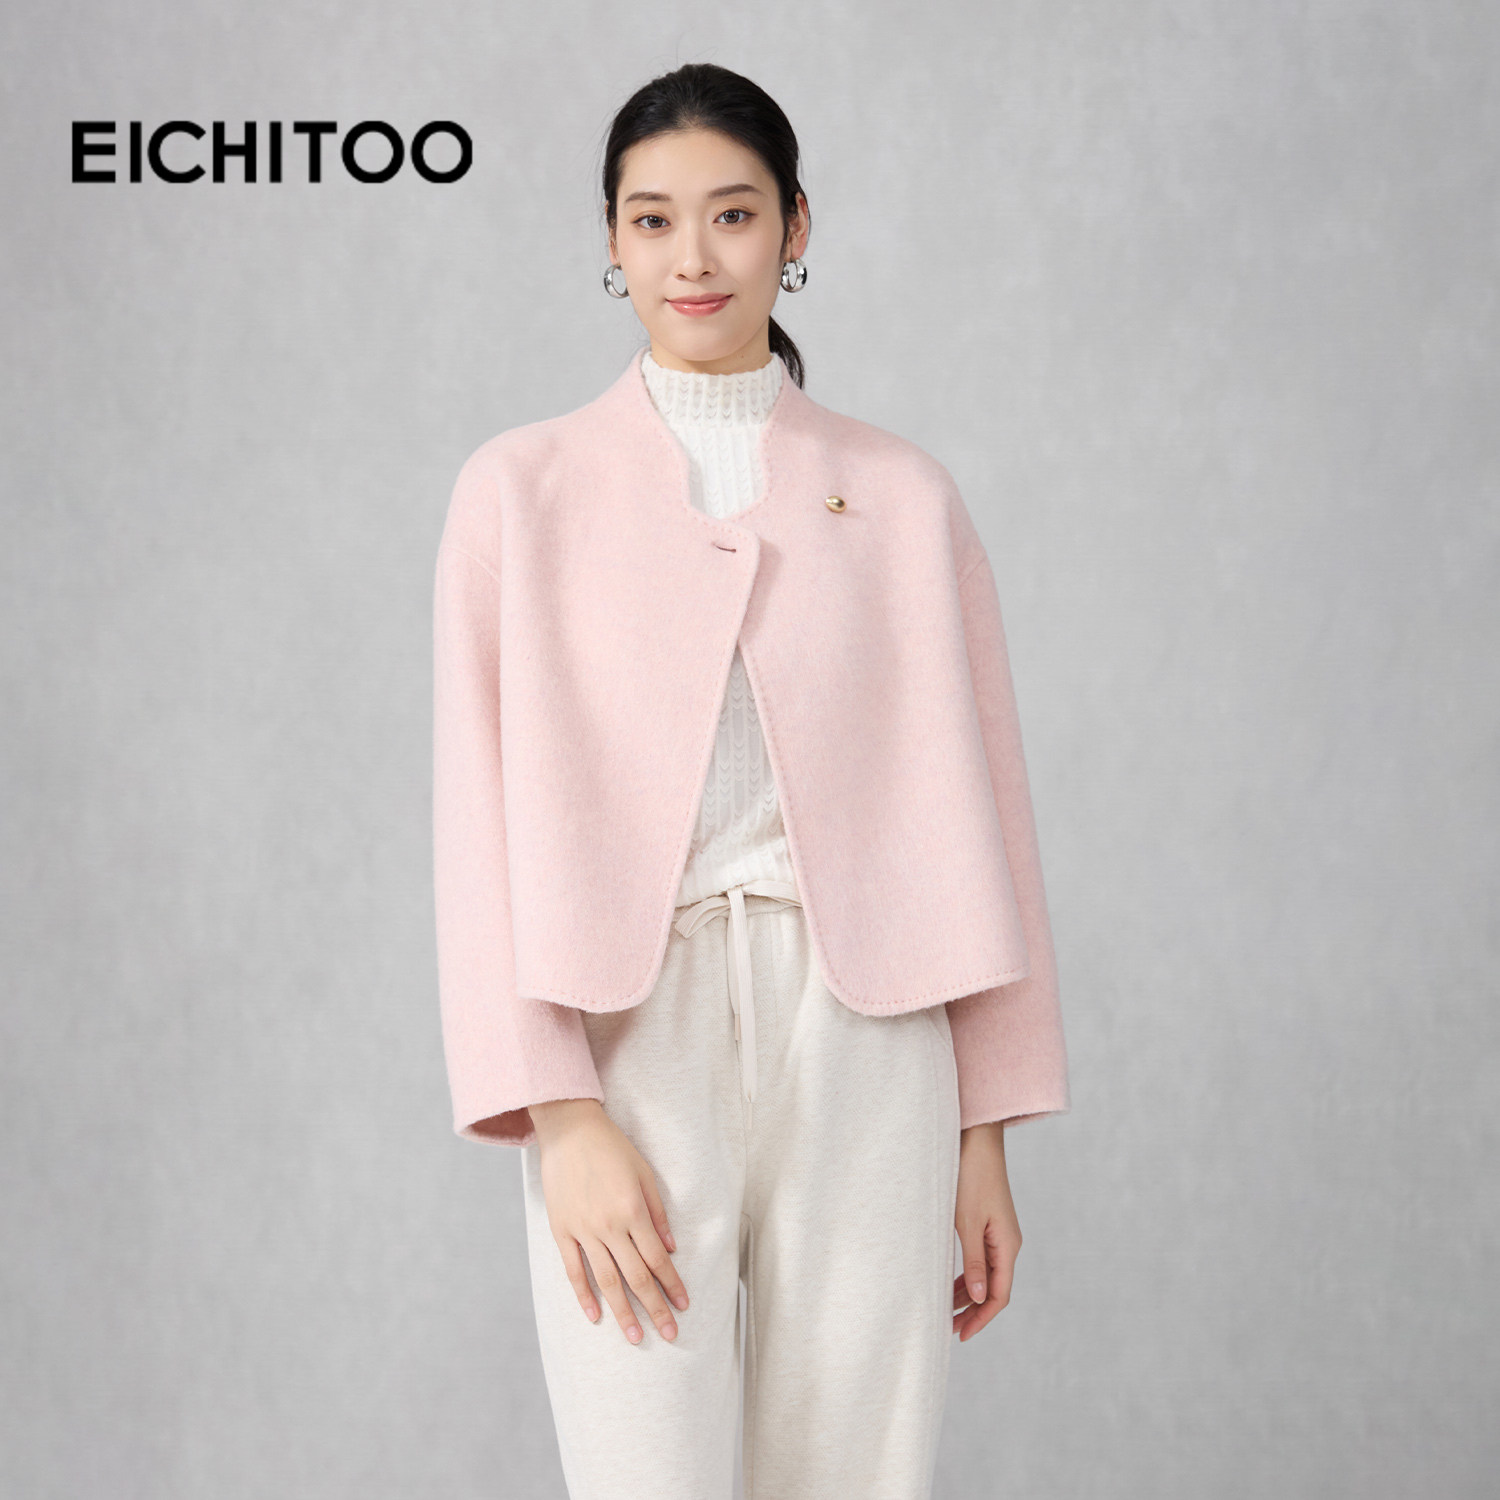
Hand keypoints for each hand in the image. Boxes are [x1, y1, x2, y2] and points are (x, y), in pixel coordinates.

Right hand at [528, 1098, 690, 1345]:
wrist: (569, 1129)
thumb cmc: (612, 1148)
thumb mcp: (644, 1173)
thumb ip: (658, 1213)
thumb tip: (671, 1250)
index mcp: (633, 1211)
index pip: (657, 1259)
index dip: (672, 1284)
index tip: (684, 1306)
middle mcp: (609, 1226)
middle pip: (635, 1277)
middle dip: (654, 1308)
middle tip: (669, 1334)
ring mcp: (583, 1230)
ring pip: (607, 1280)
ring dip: (623, 1311)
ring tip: (635, 1337)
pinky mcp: (562, 1230)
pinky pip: (574, 1270)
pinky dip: (584, 1295)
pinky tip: (595, 1316)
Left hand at [951, 1120, 1020, 1341]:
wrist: (978, 1140)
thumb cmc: (971, 1177)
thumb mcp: (967, 1222)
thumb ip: (972, 1260)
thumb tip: (978, 1296)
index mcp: (1008, 1246)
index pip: (999, 1295)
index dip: (981, 1319)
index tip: (961, 1335)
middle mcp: (1008, 1243)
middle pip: (993, 1288)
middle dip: (972, 1311)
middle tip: (948, 1329)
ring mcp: (999, 1233)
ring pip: (985, 1274)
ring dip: (967, 1293)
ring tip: (944, 1310)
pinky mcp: (988, 1223)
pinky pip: (980, 1258)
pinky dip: (966, 1273)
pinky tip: (949, 1282)